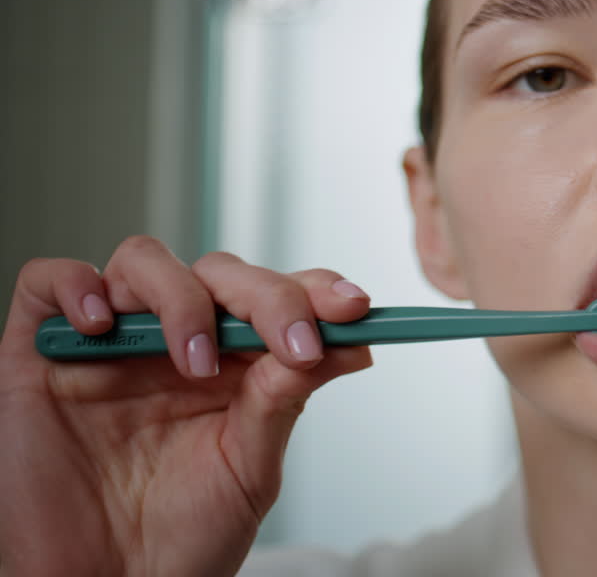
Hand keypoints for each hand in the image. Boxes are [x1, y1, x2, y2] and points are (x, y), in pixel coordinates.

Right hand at [0, 237, 372, 575]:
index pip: (275, 299)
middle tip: (293, 343)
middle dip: (267, 296)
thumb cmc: (179, 539)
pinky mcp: (38, 356)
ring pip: (143, 261)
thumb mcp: (249, 468)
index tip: (354, 307)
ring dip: (183, 299)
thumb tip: (350, 346)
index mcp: (233, 364)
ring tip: (197, 363)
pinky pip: (47, 282)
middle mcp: (172, 342)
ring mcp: (107, 345)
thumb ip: (283, 401)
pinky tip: (104, 326)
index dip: (314, 291)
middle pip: (219, 272)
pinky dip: (76, 286)